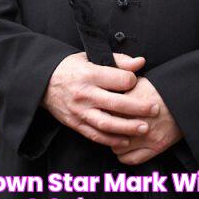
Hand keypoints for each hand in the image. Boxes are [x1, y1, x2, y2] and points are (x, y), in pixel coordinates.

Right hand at [41, 52, 159, 148]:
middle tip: (155, 110)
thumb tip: (141, 62)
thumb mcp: (91, 57)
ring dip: (128, 128)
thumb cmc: (71, 68)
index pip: (119, 80)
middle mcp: (85, 94)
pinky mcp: (76, 124)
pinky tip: (125, 140)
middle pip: (117, 104)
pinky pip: (96, 135)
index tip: (137, 82)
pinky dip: (112, 140)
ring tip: (144, 128)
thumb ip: (118, 61)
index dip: (132, 81)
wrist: (43, 82)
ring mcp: (80, 111)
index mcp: (90, 74)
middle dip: (139, 108)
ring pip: (107, 124)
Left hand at [111, 76, 182, 164]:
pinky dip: (125, 155)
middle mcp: (136, 121)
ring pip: (116, 147)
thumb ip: (124, 85)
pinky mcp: (156, 147)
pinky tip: (126, 148)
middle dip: (108, 128)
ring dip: (116, 142)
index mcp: (130, 103)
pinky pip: (131, 159)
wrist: (187, 98)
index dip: (103, 114)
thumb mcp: (141, 81)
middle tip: (109, 125)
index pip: (106, 114)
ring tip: (119, 136)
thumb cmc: (165, 88)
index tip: (104, 113)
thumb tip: (109, 89)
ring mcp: (146, 136)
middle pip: (109, 131)